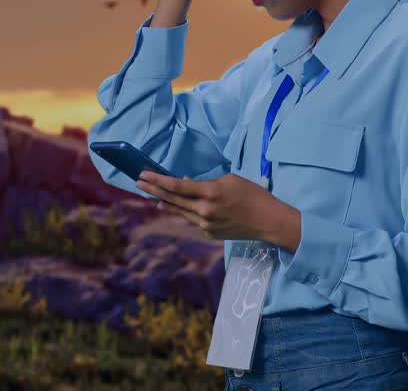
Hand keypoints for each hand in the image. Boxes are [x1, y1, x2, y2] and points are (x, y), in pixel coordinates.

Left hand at [135, 170, 285, 241]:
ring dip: (165, 202)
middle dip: (154, 190)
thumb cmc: (252, 195)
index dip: (158, 180)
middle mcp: (204, 210)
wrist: (268, 222)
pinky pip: (193, 219)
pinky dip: (186, 211)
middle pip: (173, 199)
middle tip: (138, 182)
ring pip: (180, 211)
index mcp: (211, 193)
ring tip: (153, 195)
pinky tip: (180, 206)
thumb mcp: (230, 180)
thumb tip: (186, 182)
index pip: (178, 186)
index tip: (144, 174)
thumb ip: (206, 181)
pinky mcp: (210, 233)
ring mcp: (206, 224)